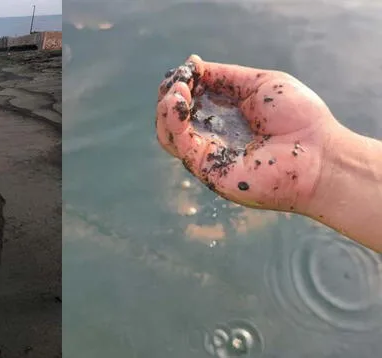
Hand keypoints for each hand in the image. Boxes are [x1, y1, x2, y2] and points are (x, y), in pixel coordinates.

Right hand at [156, 55, 340, 213]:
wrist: (319, 154)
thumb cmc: (299, 118)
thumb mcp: (259, 83)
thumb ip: (225, 77)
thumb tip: (193, 66)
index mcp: (224, 116)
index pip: (189, 101)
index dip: (182, 83)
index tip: (188, 69)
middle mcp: (212, 135)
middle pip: (172, 117)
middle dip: (169, 94)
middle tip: (180, 80)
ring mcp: (207, 153)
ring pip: (168, 133)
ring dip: (165, 108)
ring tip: (178, 90)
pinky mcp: (206, 168)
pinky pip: (178, 144)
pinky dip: (172, 120)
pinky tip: (179, 101)